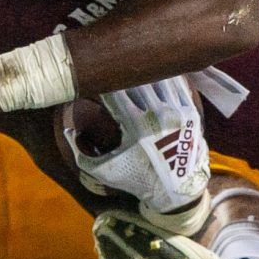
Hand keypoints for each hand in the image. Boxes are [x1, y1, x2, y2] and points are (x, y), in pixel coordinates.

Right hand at [74, 78, 211, 234]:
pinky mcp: (190, 112)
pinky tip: (155, 73)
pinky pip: (177, 84)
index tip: (95, 79)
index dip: (102, 80)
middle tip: (112, 67)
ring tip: (133, 69)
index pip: (114, 89)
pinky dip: (164, 77)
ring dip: (144, 72)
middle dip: (122, 72)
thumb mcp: (104, 171)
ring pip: (158, 77)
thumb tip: (67, 129)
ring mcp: (176, 111)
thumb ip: (79, 152)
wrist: (177, 191)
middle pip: (136, 78)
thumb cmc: (137, 179)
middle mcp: (156, 114)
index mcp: (134, 124)